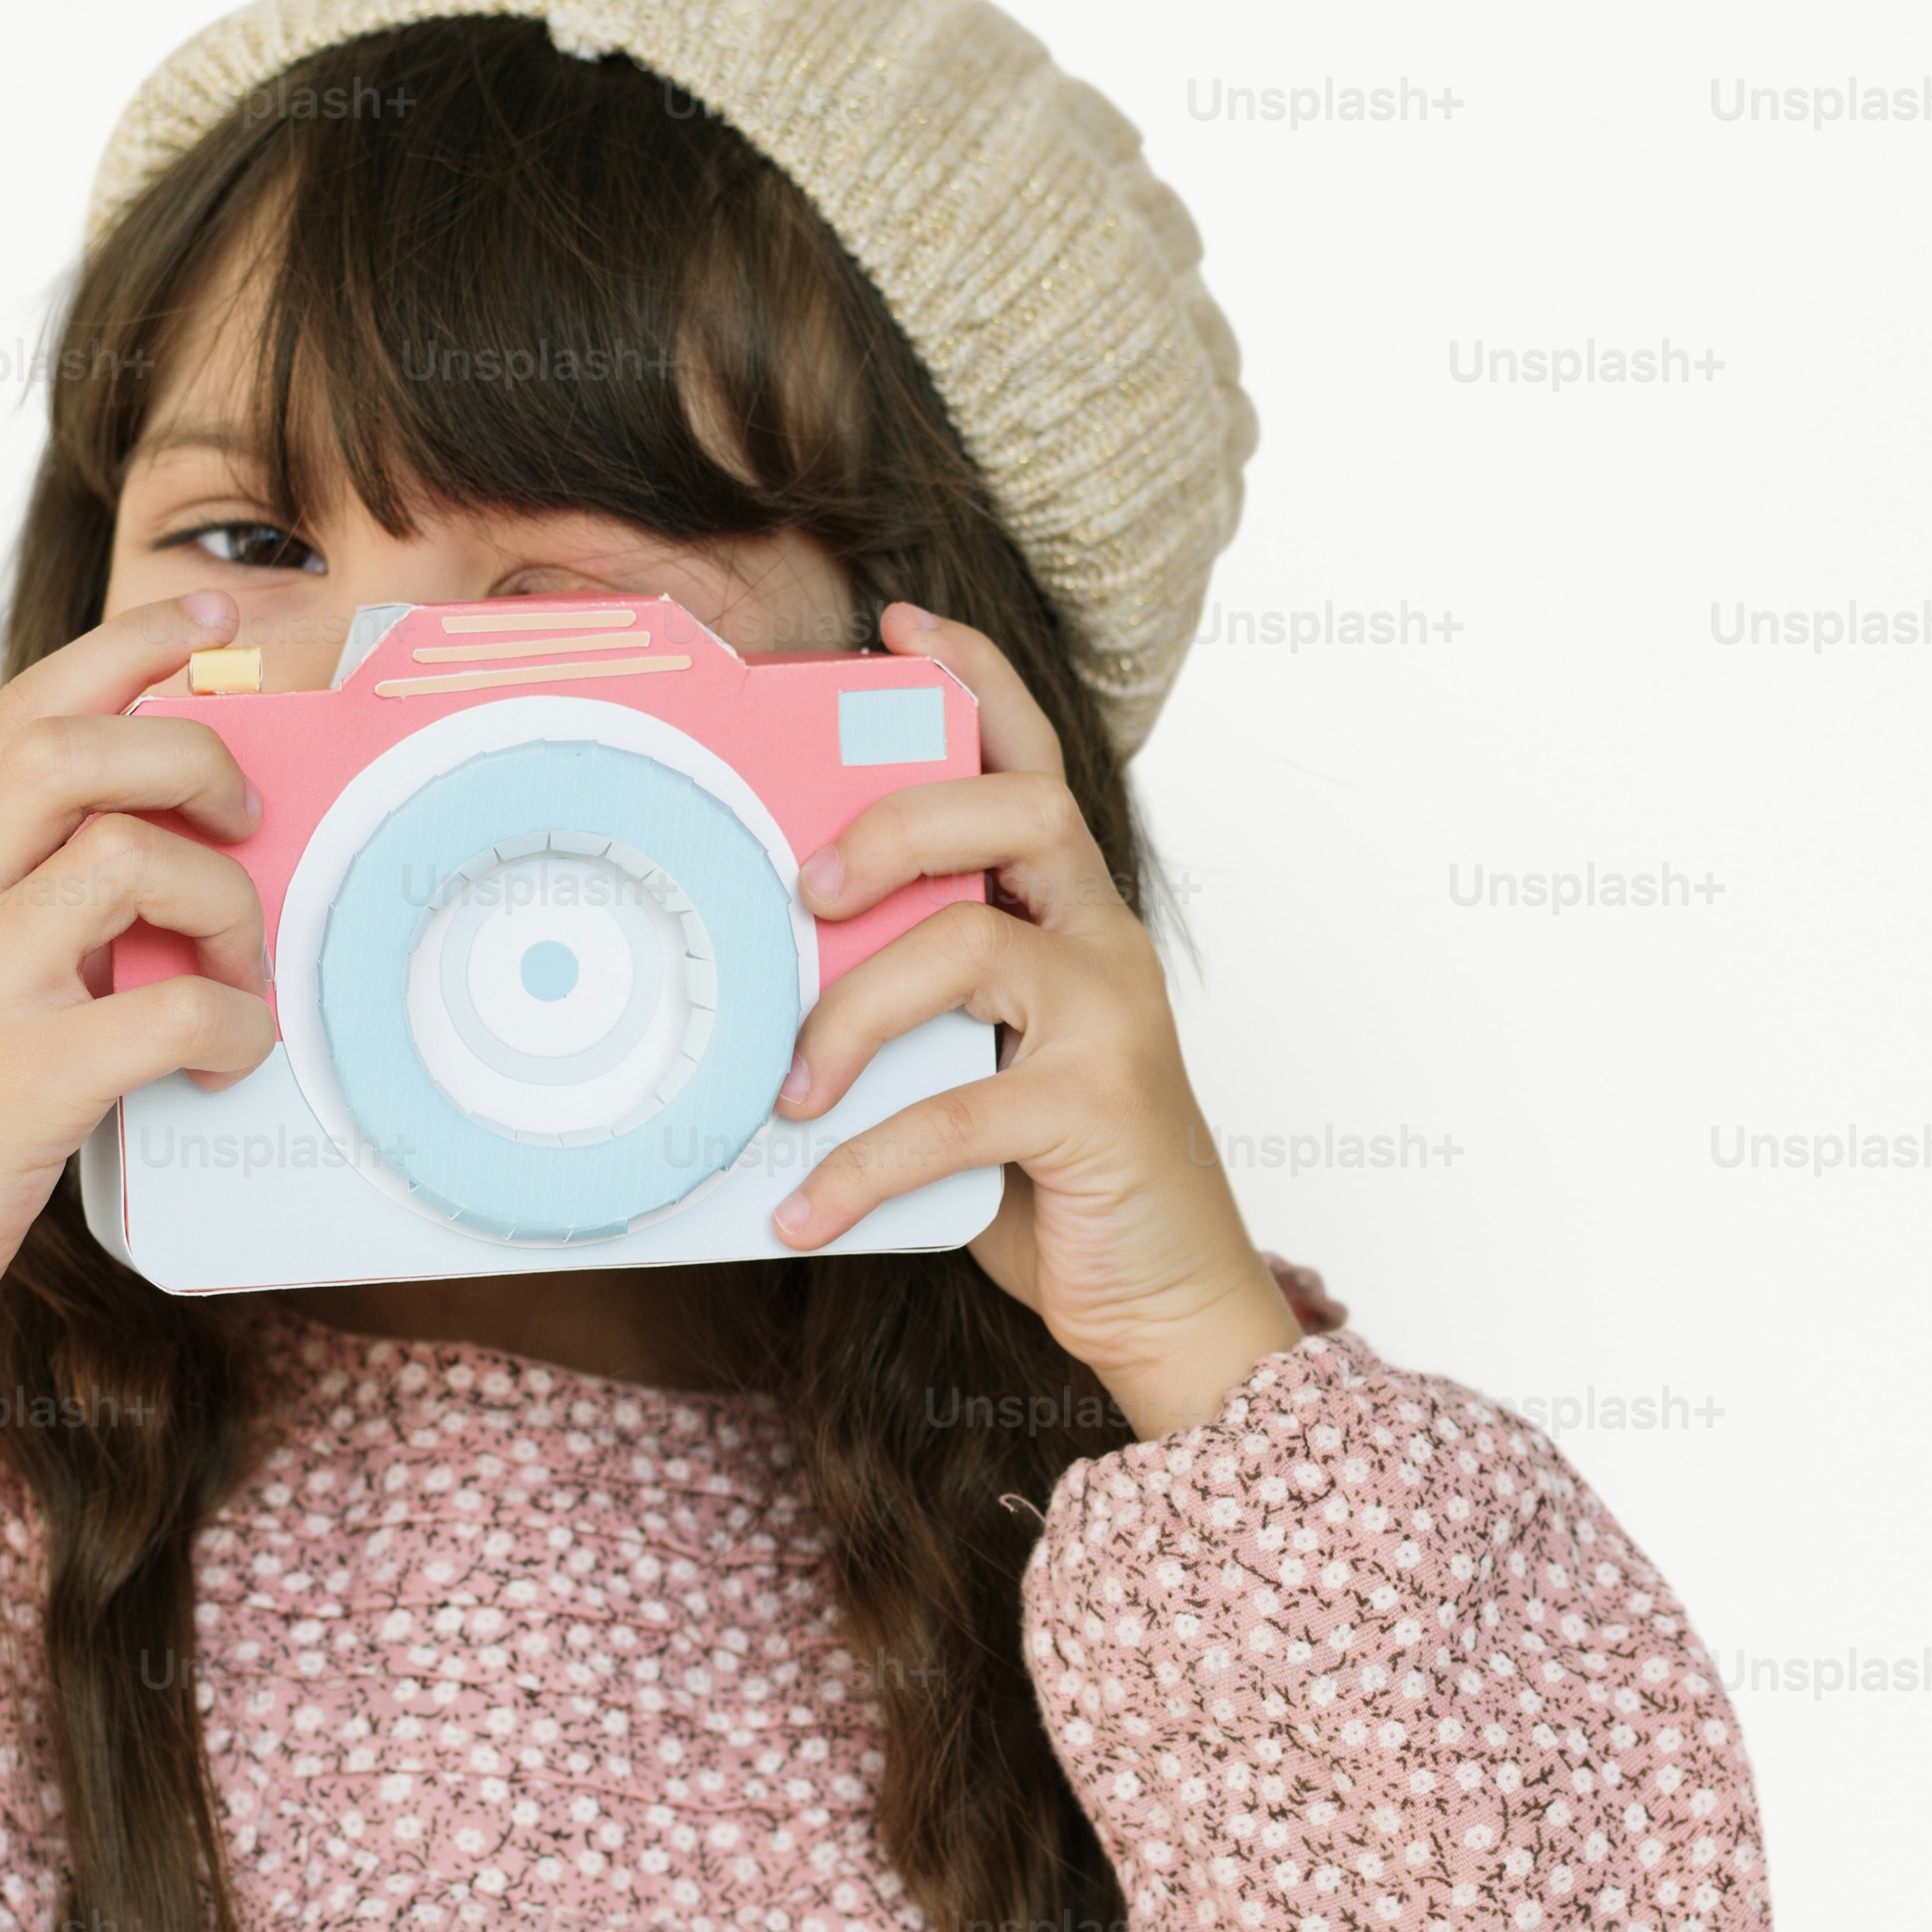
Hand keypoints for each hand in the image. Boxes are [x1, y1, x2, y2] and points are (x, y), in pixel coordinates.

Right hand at [0, 591, 274, 1677]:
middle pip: (77, 746)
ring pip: (131, 855)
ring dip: (224, 897)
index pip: (24, 709)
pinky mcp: (20, 1083)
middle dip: (191, 755)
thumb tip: (153, 871)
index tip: (209, 621)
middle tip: (244, 817)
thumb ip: (11, 913)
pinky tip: (232, 1053)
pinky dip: (232, 1022)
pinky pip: (172, 1007)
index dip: (129, 646)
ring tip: (238, 961)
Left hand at [766, 601, 1302, 1439]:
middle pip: (1012, 812)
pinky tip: (804, 1212)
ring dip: (851, 1014)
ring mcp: (1112, 1019)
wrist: (1164, 1302)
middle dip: (895, 826)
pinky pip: (954, 1109)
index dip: (975, 684)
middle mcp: (1102, 943)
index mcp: (1069, 914)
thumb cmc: (1051, 1178)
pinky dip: (862, 1166)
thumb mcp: (969, 1069)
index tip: (897, 629)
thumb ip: (905, 1009)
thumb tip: (767, 981)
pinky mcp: (1099, 1108)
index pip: (1031, 763)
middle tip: (806, 890)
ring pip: (969, 949)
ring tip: (787, 1092)